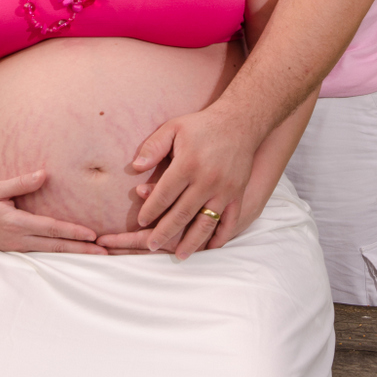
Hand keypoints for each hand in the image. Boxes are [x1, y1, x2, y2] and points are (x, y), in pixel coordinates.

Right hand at [0, 170, 108, 253]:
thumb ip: (20, 183)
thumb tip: (45, 174)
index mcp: (15, 224)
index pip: (51, 229)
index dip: (73, 232)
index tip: (93, 235)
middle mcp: (18, 239)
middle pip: (56, 246)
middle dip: (81, 250)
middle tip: (105, 252)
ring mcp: (16, 247)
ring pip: (50, 252)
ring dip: (73, 253)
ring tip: (95, 254)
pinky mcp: (14, 249)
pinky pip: (41, 252)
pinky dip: (58, 253)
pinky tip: (71, 252)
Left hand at [131, 109, 257, 258]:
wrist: (240, 122)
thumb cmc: (201, 125)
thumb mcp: (173, 127)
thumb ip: (153, 146)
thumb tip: (136, 167)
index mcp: (188, 164)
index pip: (164, 194)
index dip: (151, 210)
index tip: (141, 221)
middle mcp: (207, 180)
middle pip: (181, 214)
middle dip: (164, 232)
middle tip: (150, 246)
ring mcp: (224, 190)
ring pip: (205, 223)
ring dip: (191, 241)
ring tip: (179, 254)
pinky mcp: (238, 194)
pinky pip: (229, 221)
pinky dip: (220, 236)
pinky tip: (210, 247)